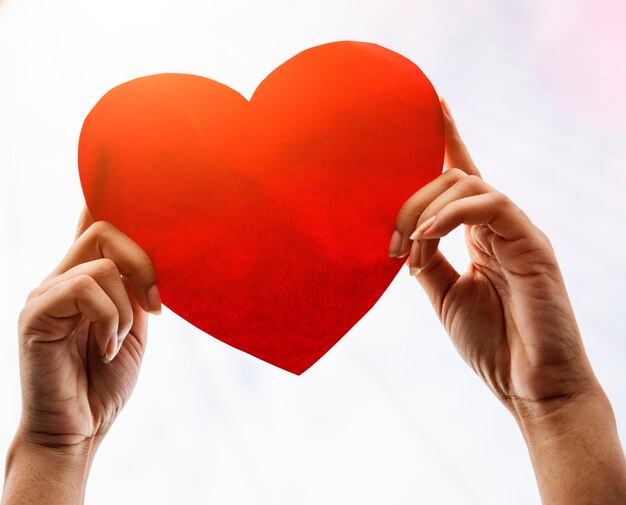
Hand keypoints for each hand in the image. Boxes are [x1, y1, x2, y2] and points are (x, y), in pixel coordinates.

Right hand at [16, 209, 160, 448]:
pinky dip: (110, 320)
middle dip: (144, 261)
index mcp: (87, 277)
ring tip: (118, 341)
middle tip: (157, 304)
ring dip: (127, 307)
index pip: (92, 222)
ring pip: (103, 263)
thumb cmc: (107, 379)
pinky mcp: (36, 313)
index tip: (120, 161)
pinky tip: (105, 349)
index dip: (104, 190)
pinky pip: (86, 289)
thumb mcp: (133, 326)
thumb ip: (136, 288)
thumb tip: (149, 254)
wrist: (81, 428)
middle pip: (105, 229)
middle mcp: (63, 277)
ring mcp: (45, 293)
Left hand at [389, 100, 625, 503]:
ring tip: (405, 246)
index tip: (431, 104)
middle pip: (451, 177)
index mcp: (479, 236)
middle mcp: (499, 225)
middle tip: (389, 241)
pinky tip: (425, 238)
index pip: (463, 176)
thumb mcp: (444, 295)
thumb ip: (427, 259)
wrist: (529, 386)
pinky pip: (489, 205)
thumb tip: (405, 234)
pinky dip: (450, 216)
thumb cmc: (491, 342)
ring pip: (467, 185)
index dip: (449, 136)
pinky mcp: (531, 242)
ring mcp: (517, 231)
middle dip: (410, 199)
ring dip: (425, 209)